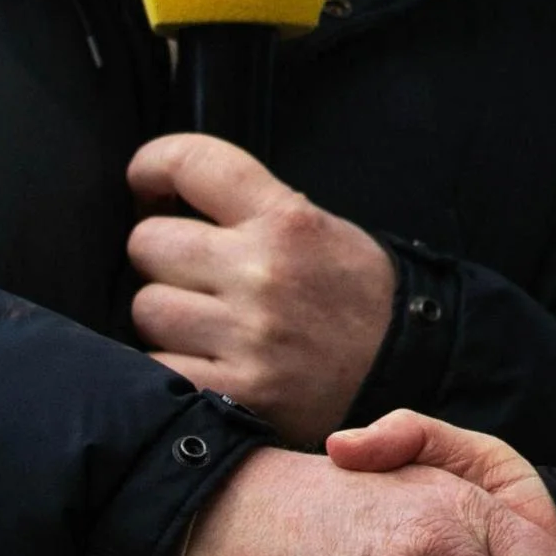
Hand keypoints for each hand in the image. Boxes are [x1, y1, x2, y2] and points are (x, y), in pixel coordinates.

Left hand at [126, 134, 396, 446]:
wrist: (410, 370)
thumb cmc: (357, 296)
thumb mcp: (322, 229)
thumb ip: (251, 210)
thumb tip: (164, 200)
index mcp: (288, 220)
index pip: (192, 163)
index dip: (152, 164)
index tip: (145, 182)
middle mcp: (263, 271)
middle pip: (148, 242)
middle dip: (163, 255)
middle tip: (192, 272)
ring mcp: (246, 336)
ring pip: (146, 308)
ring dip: (166, 316)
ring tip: (206, 325)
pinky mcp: (235, 392)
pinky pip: (157, 368)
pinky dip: (169, 367)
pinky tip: (202, 363)